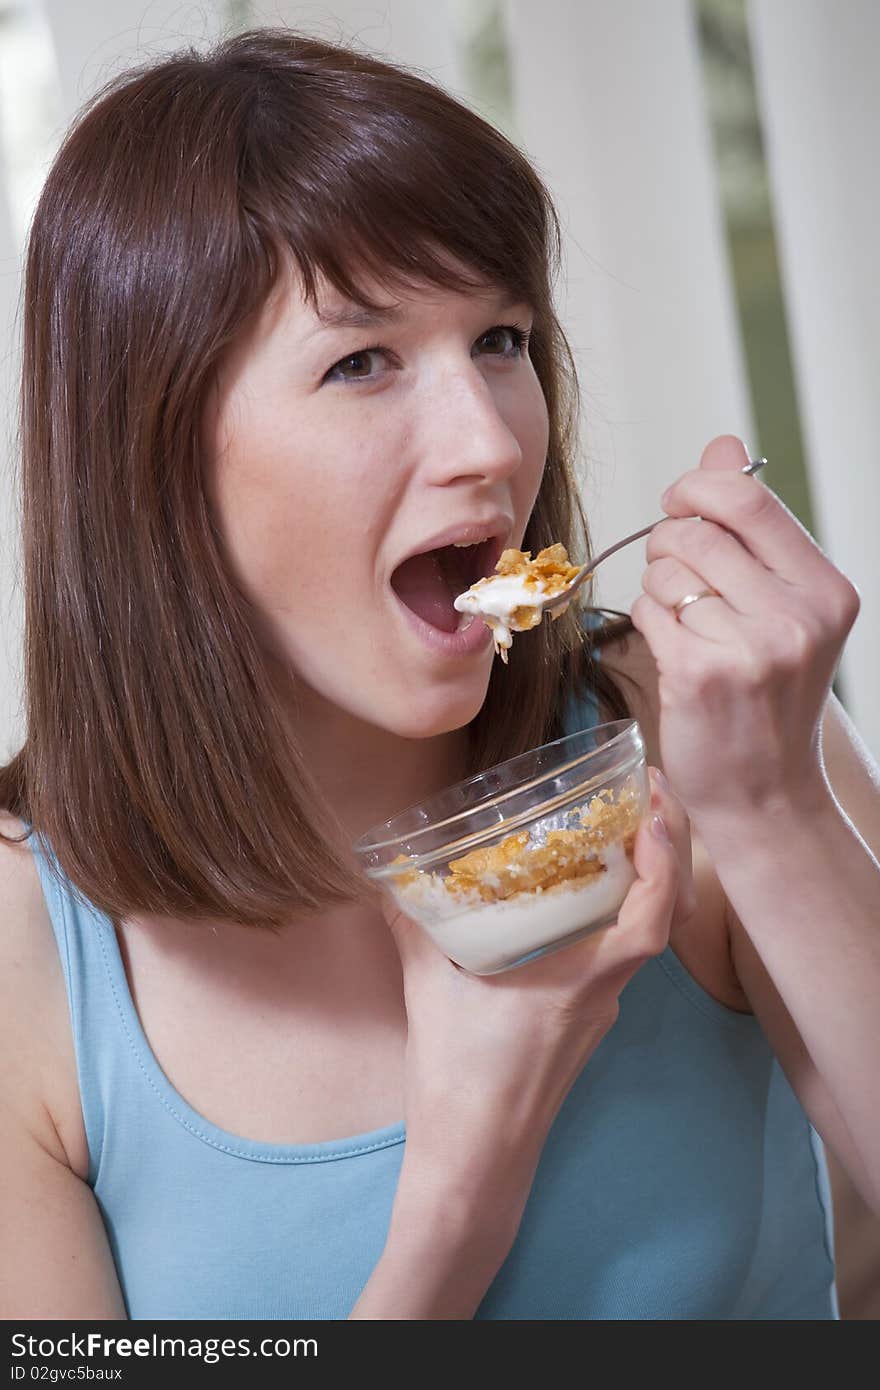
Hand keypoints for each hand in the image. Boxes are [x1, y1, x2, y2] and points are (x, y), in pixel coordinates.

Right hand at [382, 769, 692, 1216]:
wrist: (474, 1162)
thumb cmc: (457, 1081)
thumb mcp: (428, 990)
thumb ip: (413, 924)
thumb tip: (390, 875)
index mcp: (580, 981)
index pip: (652, 919)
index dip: (664, 861)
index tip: (654, 810)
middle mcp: (604, 993)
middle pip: (661, 915)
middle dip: (665, 849)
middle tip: (649, 790)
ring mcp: (599, 1011)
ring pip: (639, 933)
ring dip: (643, 879)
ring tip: (619, 826)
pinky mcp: (584, 1024)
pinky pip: (612, 954)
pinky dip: (612, 911)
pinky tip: (577, 892)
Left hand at [631, 435, 859, 822]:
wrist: (767, 796)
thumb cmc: (769, 698)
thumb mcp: (783, 608)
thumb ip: (753, 526)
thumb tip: (725, 445)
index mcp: (826, 589)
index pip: (747, 499)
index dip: (697, 490)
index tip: (681, 506)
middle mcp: (798, 615)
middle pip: (696, 529)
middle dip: (668, 541)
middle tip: (677, 573)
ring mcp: (751, 647)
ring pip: (666, 568)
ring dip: (659, 586)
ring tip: (685, 623)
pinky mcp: (701, 675)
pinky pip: (648, 610)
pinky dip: (649, 621)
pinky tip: (672, 649)